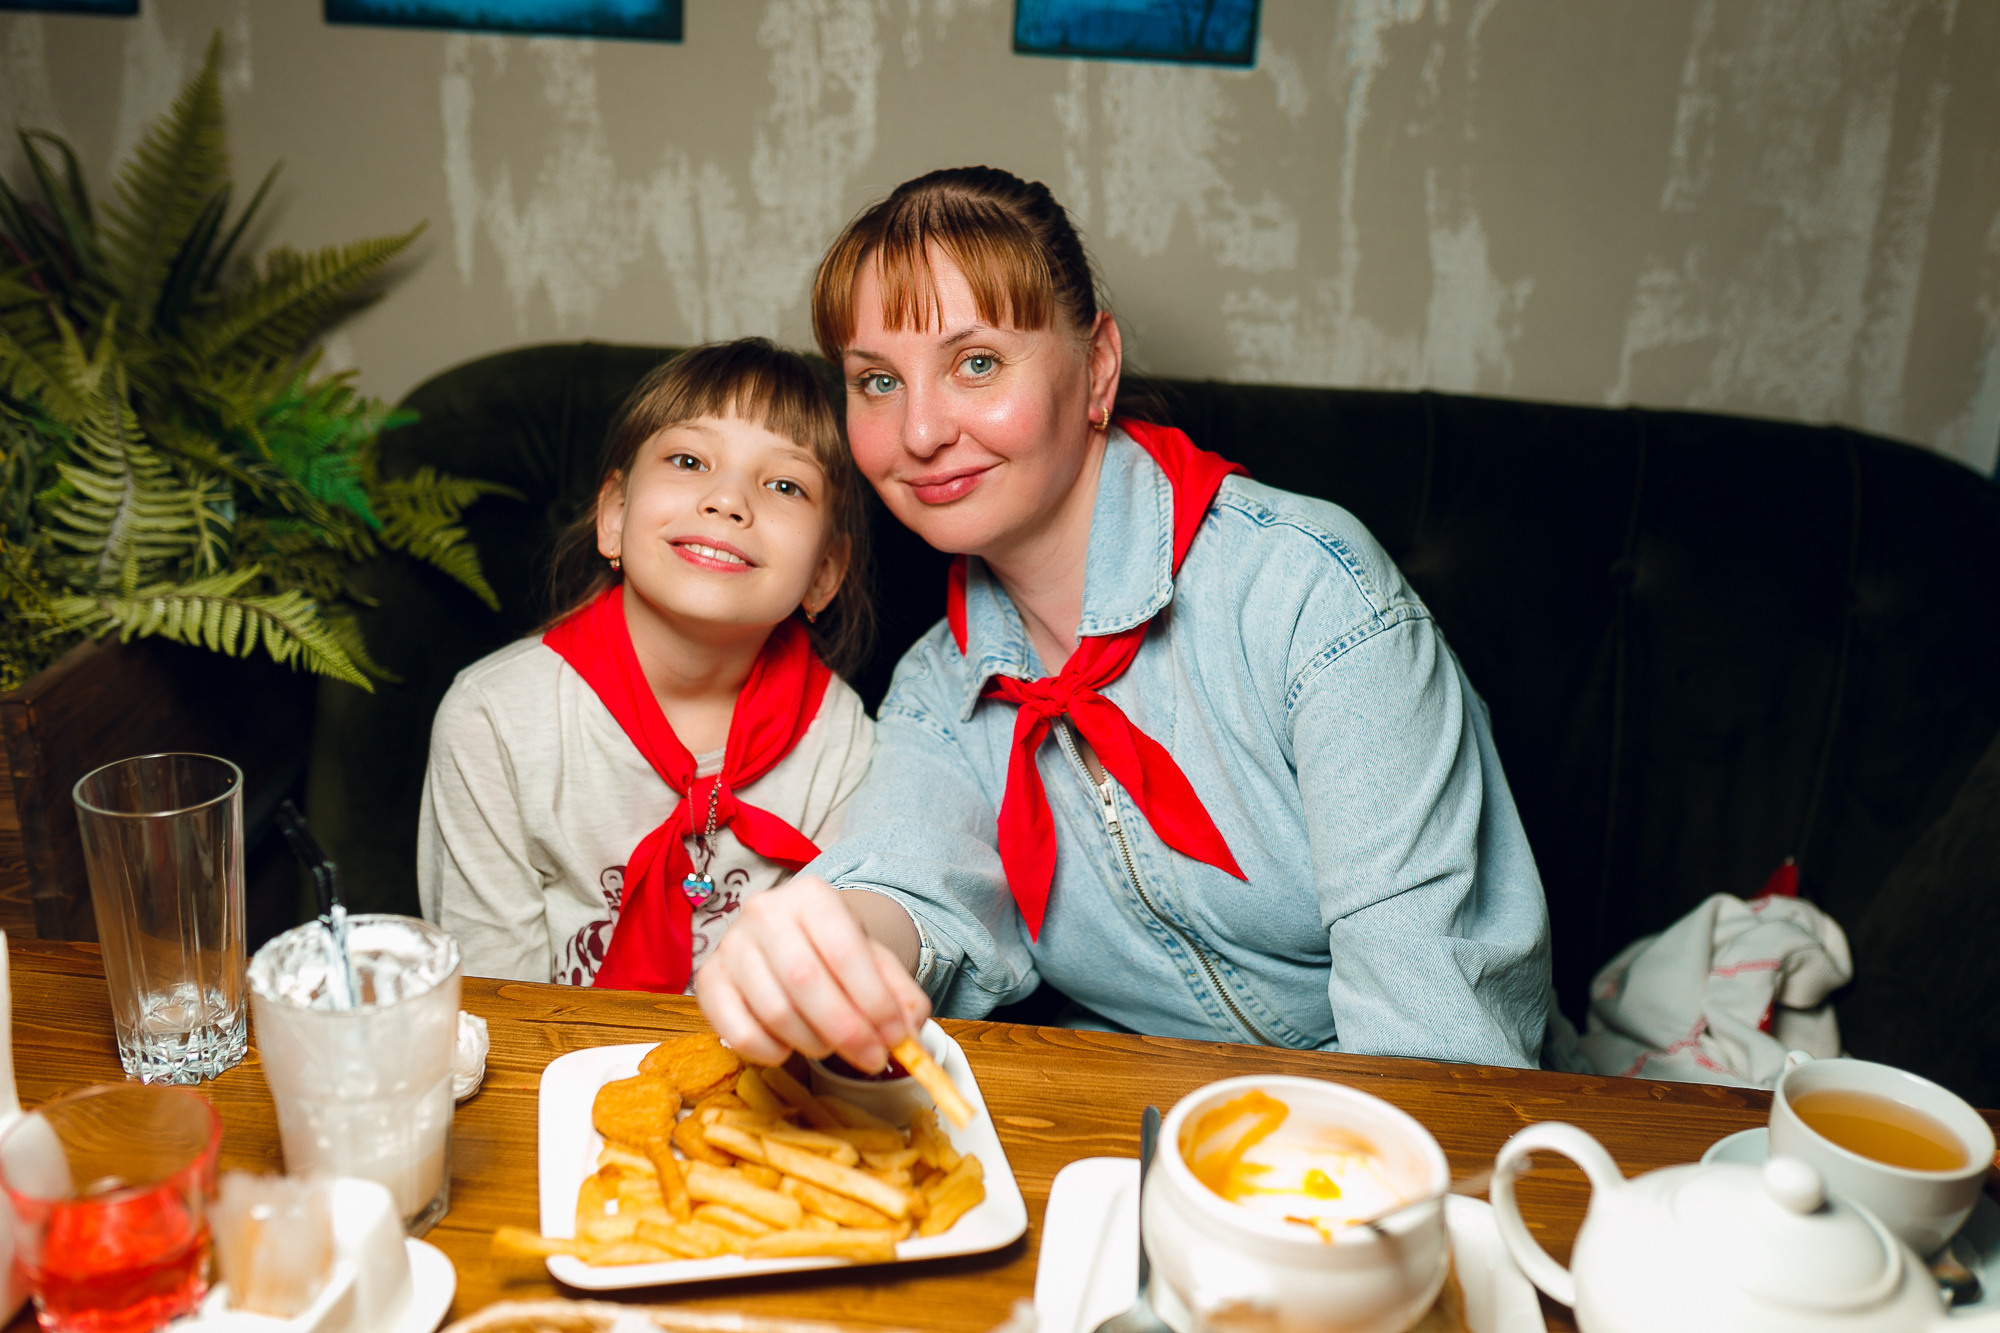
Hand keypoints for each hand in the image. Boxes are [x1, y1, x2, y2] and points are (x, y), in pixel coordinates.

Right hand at [695, 876, 929, 1070]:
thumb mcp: (874, 961)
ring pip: (774, 1010)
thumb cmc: (833, 951)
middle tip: (871, 1058)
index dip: (874, 1002)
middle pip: (806, 981)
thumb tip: (909, 1035)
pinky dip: (771, 1051)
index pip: (845, 952)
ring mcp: (730, 945)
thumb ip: (899, 995)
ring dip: (813, 1043)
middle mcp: (764, 912)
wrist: (790, 937)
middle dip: (846, 1030)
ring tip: (832, 1048)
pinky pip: (738, 1032)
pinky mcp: (708, 980)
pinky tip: (790, 1048)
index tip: (896, 1038)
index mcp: (811, 896)